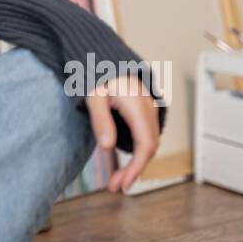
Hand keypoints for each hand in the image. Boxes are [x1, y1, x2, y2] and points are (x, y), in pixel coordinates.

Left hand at [85, 73, 159, 193]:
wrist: (103, 55)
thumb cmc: (97, 73)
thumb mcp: (93, 95)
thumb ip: (101, 120)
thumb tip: (107, 147)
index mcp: (137, 106)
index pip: (145, 144)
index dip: (137, 168)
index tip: (123, 184)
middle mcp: (148, 109)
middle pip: (149, 147)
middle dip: (134, 170)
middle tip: (114, 187)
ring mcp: (149, 109)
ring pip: (149, 142)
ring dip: (136, 163)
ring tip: (117, 179)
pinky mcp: (145, 111)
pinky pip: (146, 136)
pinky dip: (138, 152)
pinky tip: (124, 162)